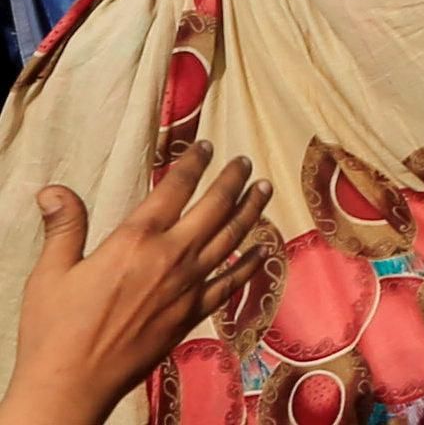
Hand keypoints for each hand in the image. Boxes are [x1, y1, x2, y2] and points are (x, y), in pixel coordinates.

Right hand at [12, 158, 263, 422]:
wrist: (73, 384)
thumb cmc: (55, 331)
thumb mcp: (51, 273)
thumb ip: (64, 227)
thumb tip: (53, 190)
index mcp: (135, 240)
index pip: (174, 188)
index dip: (193, 163)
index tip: (207, 146)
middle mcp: (170, 257)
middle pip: (214, 206)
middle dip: (232, 179)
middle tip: (244, 161)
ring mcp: (188, 286)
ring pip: (232, 237)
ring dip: (251, 210)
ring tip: (265, 188)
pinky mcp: (193, 314)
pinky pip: (232, 282)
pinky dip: (251, 262)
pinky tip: (264, 249)